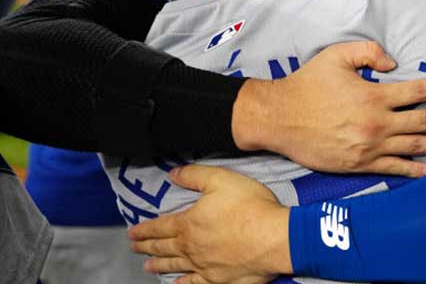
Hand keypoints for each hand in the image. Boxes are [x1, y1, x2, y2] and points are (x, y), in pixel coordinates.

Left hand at [129, 164, 289, 283]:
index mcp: (189, 223)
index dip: (144, 230)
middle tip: (135, 247)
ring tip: (147, 266)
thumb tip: (173, 174)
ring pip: (174, 266)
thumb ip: (195, 175)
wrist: (272, 237)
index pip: (160, 227)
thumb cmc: (249, 206)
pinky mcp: (218, 278)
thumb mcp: (221, 179)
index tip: (132, 233)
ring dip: (159, 265)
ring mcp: (203, 265)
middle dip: (147, 247)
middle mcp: (191, 247)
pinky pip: (193, 283)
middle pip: (163, 248)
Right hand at [232, 41, 425, 177]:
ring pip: (412, 146)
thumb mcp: (337, 56)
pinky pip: (392, 167)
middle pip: (422, 120)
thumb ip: (369, 52)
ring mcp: (368, 147)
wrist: (279, 117)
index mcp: (374, 96)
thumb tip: (393, 63)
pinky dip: (412, 169)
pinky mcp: (358, 164)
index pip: (416, 92)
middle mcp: (376, 123)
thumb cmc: (307, 84)